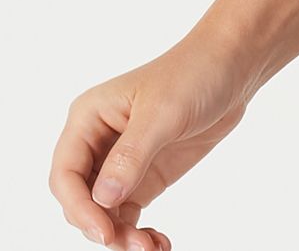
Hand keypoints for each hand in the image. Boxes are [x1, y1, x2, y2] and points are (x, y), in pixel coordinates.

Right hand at [49, 37, 257, 250]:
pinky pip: (127, 215)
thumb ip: (131, 156)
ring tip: (151, 247)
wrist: (233, 66)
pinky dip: (136, 233)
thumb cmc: (194, 73)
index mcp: (88, 118)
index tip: (105, 232)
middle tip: (134, 244)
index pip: (65, 174)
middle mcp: (96, 142)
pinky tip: (157, 243)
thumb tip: (103, 200)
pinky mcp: (143, 176)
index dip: (78, 208)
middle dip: (101, 226)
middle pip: (80, 200)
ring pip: (102, 214)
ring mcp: (119, 162)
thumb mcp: (162, 113)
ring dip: (121, 236)